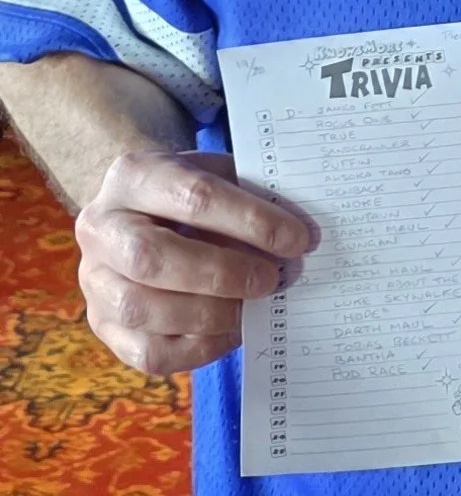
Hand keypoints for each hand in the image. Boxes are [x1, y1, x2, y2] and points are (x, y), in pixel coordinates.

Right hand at [75, 150, 309, 375]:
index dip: (251, 221)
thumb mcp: (221, 174)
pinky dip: (196, 348)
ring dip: (209, 314)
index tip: (298, 240)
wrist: (143, 209)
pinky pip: (146, 352)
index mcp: (135, 175)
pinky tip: (230, 331)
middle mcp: (101, 228)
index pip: (194, 197)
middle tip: (273, 279)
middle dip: (222, 273)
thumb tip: (299, 240)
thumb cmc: (195, 191)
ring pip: (141, 309)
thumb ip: (255, 198)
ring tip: (253, 307)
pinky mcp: (102, 325)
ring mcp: (94, 280)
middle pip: (151, 258)